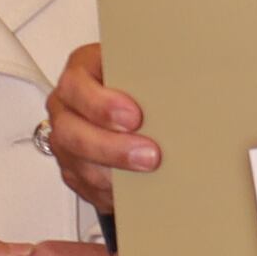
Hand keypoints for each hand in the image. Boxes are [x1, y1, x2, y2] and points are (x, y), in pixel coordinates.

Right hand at [50, 42, 158, 214]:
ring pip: (78, 164)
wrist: (128, 100)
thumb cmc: (134, 80)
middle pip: (72, 132)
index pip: (76, 86)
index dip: (102, 104)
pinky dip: (111, 191)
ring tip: (149, 173)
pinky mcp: (75, 168)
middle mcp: (66, 107)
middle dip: (113, 147)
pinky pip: (86, 186)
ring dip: (114, 173)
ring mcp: (67, 139)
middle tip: (149, 155)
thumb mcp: (142, 65)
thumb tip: (190, 79)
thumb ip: (151, 71)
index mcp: (80, 73)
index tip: (135, 117)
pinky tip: (136, 188)